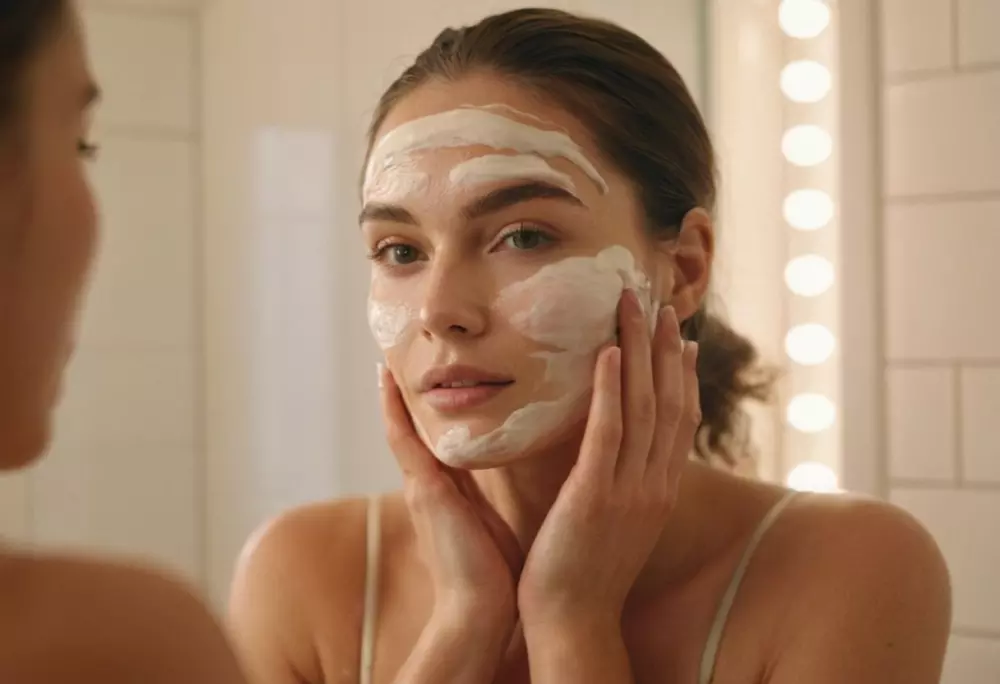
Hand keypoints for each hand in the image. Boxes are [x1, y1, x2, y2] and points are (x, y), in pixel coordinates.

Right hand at [379, 365, 523, 625]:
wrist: (481, 609)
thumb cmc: (496, 570)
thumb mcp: (492, 516)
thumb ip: (492, 490)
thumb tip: (513, 464)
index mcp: (446, 491)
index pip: (435, 441)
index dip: (428, 411)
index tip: (429, 378)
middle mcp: (428, 484)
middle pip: (412, 430)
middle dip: (405, 396)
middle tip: (399, 355)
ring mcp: (421, 486)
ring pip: (404, 428)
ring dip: (394, 394)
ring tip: (388, 355)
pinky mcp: (424, 490)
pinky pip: (404, 440)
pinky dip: (394, 410)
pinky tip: (386, 379)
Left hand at [517, 289, 700, 627]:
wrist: (572, 621)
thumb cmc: (584, 572)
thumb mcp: (616, 522)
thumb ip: (622, 482)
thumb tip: (616, 452)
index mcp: (661, 490)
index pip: (681, 421)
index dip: (684, 375)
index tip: (682, 337)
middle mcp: (655, 484)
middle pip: (669, 402)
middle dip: (666, 349)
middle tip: (662, 303)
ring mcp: (630, 490)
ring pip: (644, 406)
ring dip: (641, 352)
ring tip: (635, 307)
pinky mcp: (595, 495)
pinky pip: (608, 432)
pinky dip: (612, 389)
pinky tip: (610, 353)